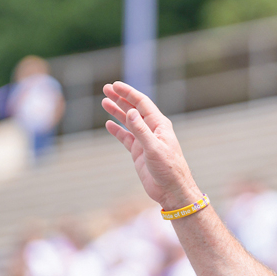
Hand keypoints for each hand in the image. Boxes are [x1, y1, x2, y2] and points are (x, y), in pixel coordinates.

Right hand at [103, 81, 200, 209]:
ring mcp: (146, 141)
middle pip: (135, 109)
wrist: (172, 191)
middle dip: (121, 98)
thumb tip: (130, 111)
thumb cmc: (169, 169)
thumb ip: (141, 130)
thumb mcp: (154, 148)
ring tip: (104, 102)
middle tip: (106, 88)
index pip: (142, 103)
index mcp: (160, 125)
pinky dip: (117, 130)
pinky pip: (127, 138)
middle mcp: (153, 130)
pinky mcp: (140, 153)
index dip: (128, 93)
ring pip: (129, 122)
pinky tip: (108, 124)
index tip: (115, 85)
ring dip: (117, 112)